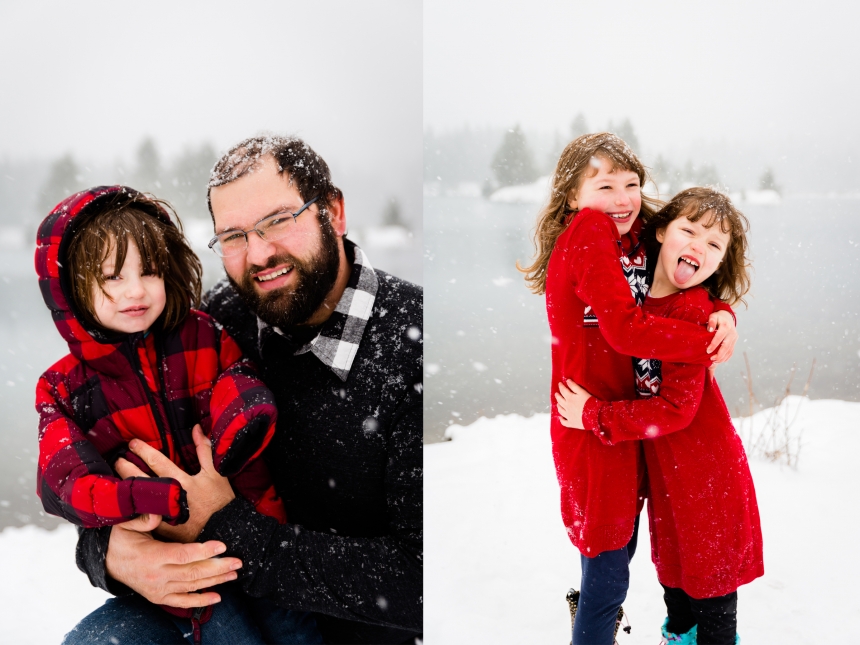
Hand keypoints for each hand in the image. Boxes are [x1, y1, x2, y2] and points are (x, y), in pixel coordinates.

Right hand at [105, 513, 241, 607]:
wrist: (107, 562)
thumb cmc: (121, 539)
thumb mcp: (127, 524)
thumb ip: (144, 518)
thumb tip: (160, 514)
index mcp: (151, 557)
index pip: (182, 555)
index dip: (203, 551)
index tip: (223, 545)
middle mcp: (156, 576)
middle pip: (192, 573)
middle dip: (218, 567)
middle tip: (238, 561)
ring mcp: (158, 589)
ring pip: (191, 587)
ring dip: (215, 581)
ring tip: (234, 574)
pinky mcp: (159, 597)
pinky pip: (182, 602)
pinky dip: (200, 601)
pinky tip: (217, 597)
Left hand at [115, 424, 234, 542]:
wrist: (225, 524)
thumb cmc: (219, 497)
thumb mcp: (215, 471)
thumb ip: (204, 449)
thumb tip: (196, 428)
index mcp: (181, 482)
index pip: (158, 463)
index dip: (143, 451)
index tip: (132, 443)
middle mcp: (170, 498)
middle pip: (143, 481)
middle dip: (128, 469)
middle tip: (117, 460)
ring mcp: (165, 515)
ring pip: (139, 500)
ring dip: (127, 489)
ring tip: (116, 479)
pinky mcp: (163, 529)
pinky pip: (143, 519)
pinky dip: (133, 510)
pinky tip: (123, 504)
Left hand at [554, 379, 592, 429]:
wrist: (594, 416)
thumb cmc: (590, 403)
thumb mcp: (582, 392)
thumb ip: (574, 386)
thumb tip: (567, 381)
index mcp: (570, 398)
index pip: (563, 391)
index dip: (561, 386)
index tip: (559, 383)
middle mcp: (567, 407)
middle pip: (560, 400)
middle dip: (558, 396)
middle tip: (556, 393)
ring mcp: (568, 416)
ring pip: (561, 410)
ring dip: (558, 406)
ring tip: (558, 403)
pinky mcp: (572, 423)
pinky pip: (564, 422)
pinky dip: (561, 420)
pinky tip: (560, 418)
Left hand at [705, 309, 737, 362]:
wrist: (727, 318)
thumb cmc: (717, 318)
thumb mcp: (713, 316)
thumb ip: (711, 321)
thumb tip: (710, 329)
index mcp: (726, 326)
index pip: (720, 337)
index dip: (714, 345)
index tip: (707, 351)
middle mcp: (732, 333)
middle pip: (726, 346)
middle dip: (719, 354)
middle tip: (711, 359)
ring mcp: (734, 338)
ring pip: (729, 350)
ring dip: (722, 357)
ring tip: (714, 362)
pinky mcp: (734, 342)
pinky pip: (731, 351)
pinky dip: (726, 357)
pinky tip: (720, 361)